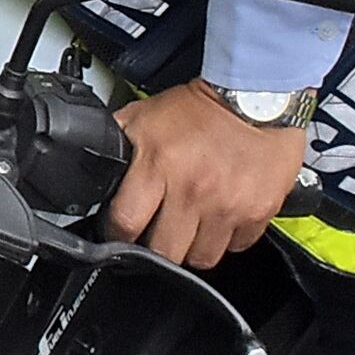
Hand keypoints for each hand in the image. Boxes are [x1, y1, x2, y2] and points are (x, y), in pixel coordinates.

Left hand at [102, 81, 314, 267]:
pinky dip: (228, 237)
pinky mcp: (258, 212)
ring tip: (192, 223)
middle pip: (165, 252)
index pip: (125, 223)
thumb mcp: (146, 117)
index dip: (118, 232)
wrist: (258, 97)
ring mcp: (229, 205)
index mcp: (160, 164)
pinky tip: (221, 215)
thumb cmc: (201, 108)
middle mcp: (194, 189)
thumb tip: (96, 167)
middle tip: (159, 231)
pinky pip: (237, 246)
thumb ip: (120, 147)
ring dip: (194, 245)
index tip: (121, 231)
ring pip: (202, 257)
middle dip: (157, 246)